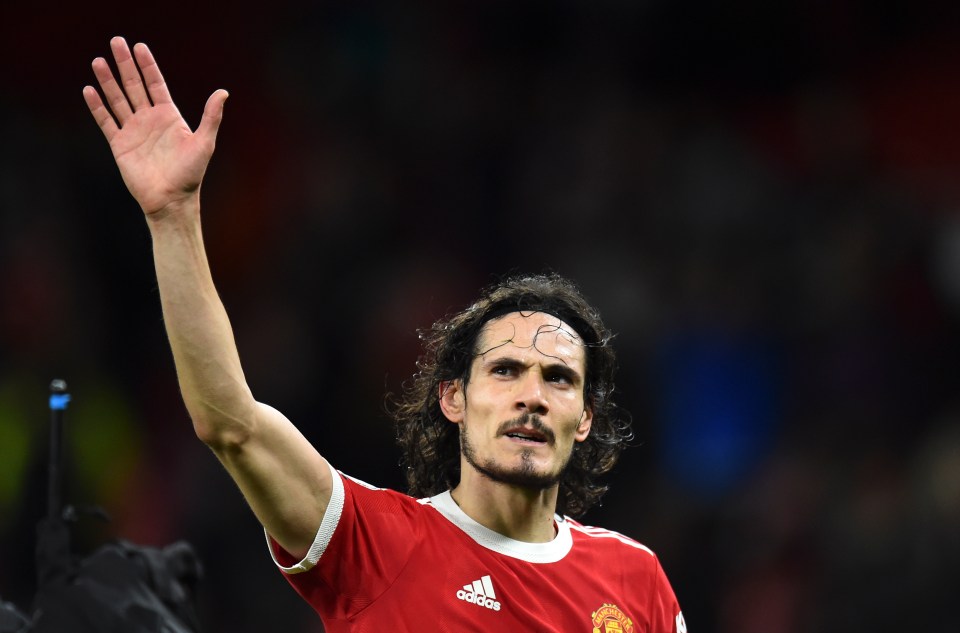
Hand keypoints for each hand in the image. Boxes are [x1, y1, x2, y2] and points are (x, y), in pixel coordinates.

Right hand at [83, 37, 227, 214]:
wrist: (170, 200)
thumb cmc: (190, 174)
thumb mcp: (204, 142)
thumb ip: (211, 117)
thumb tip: (223, 92)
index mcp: (169, 116)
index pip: (156, 84)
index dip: (148, 66)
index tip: (139, 47)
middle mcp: (150, 120)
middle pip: (134, 86)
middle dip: (125, 64)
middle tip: (116, 42)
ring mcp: (133, 131)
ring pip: (118, 100)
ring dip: (108, 81)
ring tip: (99, 61)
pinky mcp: (120, 144)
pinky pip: (106, 121)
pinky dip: (98, 106)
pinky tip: (90, 90)